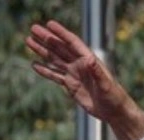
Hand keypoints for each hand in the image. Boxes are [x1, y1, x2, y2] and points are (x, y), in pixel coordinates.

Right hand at [25, 20, 143, 139]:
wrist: (114, 112)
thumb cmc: (114, 97)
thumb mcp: (106, 85)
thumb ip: (97, 72)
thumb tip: (88, 59)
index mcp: (89, 61)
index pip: (73, 43)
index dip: (61, 33)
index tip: (49, 24)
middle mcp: (80, 65)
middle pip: (60, 48)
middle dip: (47, 38)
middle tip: (33, 28)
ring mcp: (75, 75)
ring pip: (55, 60)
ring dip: (42, 51)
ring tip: (28, 41)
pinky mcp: (71, 86)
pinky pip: (55, 76)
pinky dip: (45, 70)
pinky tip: (34, 64)